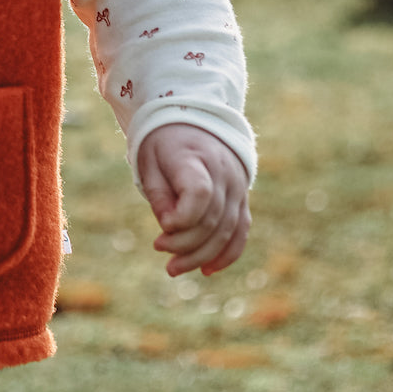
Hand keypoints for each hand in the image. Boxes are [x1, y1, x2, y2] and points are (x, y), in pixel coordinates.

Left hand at [137, 123, 250, 276]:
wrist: (193, 122)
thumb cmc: (164, 143)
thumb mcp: (150, 161)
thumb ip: (159, 194)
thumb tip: (168, 228)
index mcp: (197, 157)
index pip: (199, 194)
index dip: (182, 218)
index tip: (162, 226)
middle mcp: (224, 173)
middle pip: (212, 218)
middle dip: (185, 243)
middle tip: (159, 248)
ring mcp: (237, 186)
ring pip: (227, 230)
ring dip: (201, 255)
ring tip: (174, 267)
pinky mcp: (242, 198)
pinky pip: (240, 231)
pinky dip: (227, 254)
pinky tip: (207, 270)